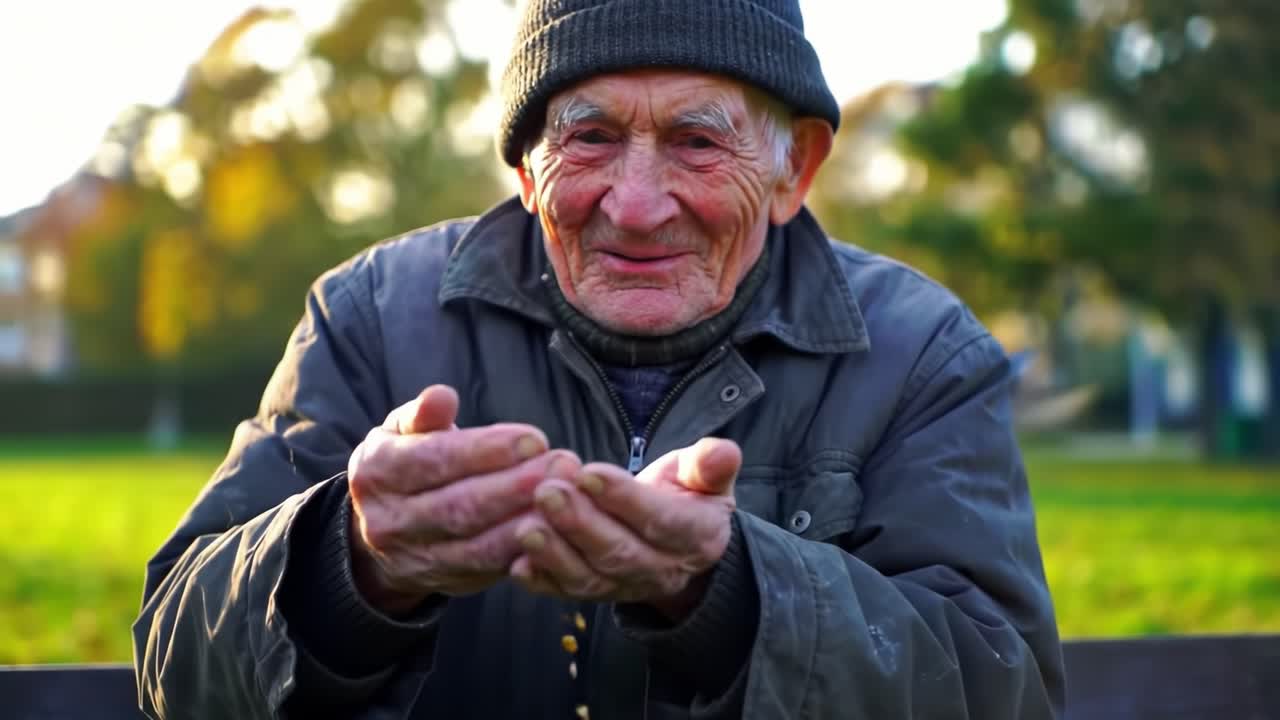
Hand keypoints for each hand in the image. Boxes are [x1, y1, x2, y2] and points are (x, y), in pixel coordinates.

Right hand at [347, 385, 579, 613]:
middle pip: (459, 506)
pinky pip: (489, 570)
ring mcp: (416, 558)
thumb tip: (442, 395)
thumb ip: (423, 414)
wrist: (381, 532)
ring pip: (477, 545)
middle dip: (516, 486)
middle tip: (565, 465)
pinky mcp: (446, 582)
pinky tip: (556, 529)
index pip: (434, 460)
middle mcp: (391, 519)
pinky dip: (525, 550)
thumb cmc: (407, 463)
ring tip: (568, 494)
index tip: (534, 438)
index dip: (485, 450)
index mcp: (377, 471)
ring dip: (527, 520)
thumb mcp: (402, 432)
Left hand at [510, 438, 739, 618]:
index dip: (626, 500)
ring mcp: (626, 587)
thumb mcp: (705, 475)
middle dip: (580, 524)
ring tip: (525, 527)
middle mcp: (662, 570)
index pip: (662, 521)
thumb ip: (711, 464)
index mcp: (697, 536)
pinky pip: (566, 593)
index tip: (589, 474)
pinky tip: (515, 565)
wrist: (677, 541)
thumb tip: (723, 452)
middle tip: (546, 492)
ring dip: (555, 554)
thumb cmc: (686, 493)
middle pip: (620, 553)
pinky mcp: (595, 594)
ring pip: (589, 578)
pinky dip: (541, 582)